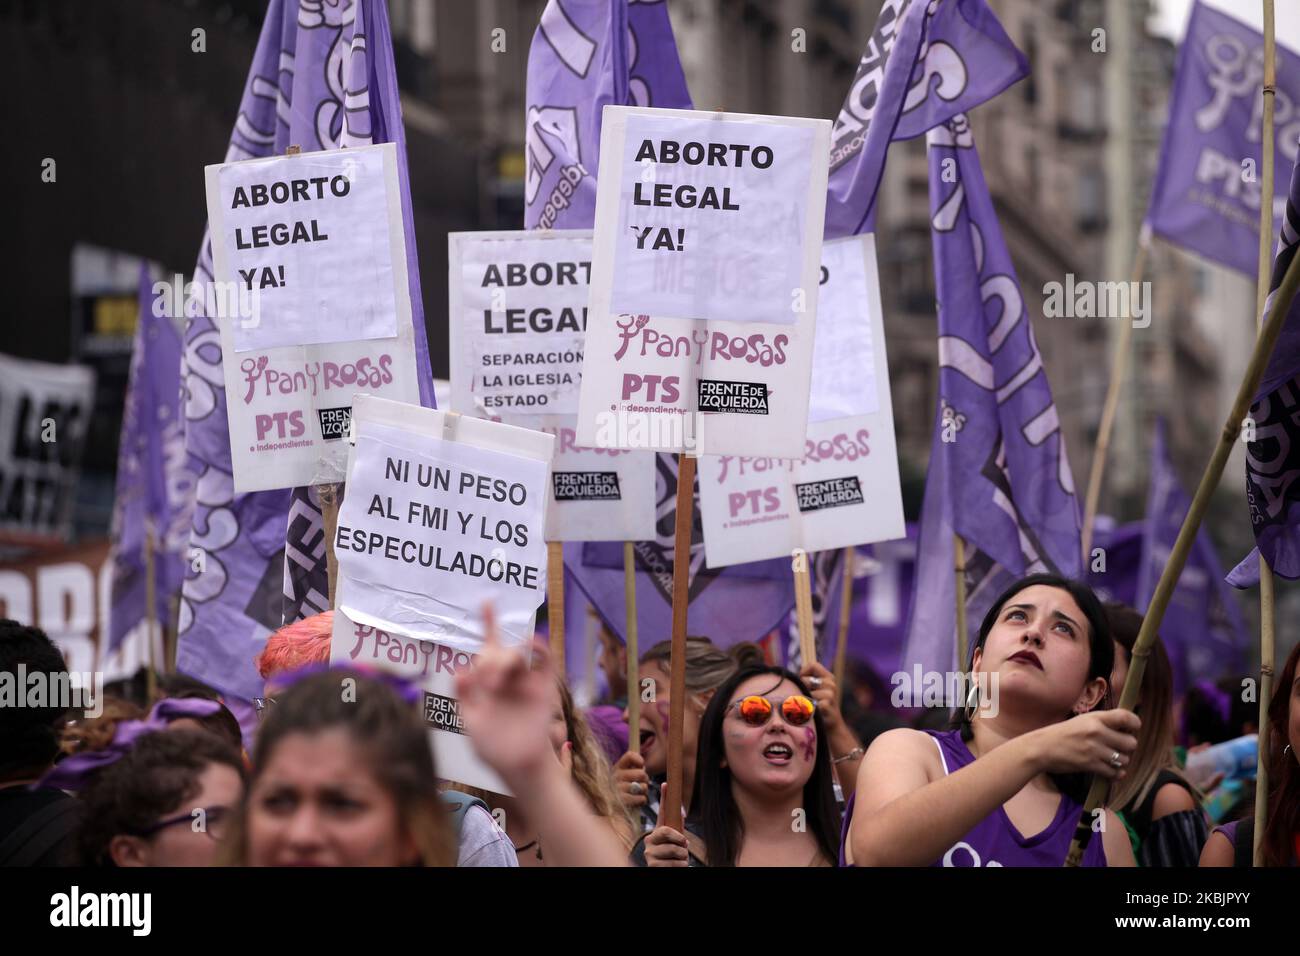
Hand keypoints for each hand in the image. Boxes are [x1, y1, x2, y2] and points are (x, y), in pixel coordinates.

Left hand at [457, 604, 559, 789]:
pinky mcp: (544, 687)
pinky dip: (539, 649)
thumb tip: (461, 669)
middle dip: (487, 661)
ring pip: (517, 653)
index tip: (487, 601)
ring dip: (504, 660)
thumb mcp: (471, 722)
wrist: (517, 766)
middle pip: (497, 651)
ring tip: (495, 685)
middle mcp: (507, 677)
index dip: (488, 624)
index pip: (487, 648)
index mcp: (487, 682)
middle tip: (485, 686)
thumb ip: (464, 696)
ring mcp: (526, 681)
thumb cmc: (493, 748)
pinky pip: (545, 661)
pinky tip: (530, 645)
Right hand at [613, 750, 650, 808]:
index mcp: (616, 768)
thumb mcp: (620, 776)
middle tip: (640, 784)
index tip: (640, 767)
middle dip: (645, 780)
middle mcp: (616, 776)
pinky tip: (635, 801)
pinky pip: (642, 798)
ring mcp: (619, 788)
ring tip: (637, 793)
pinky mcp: (623, 801)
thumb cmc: (617, 790)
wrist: (604, 808)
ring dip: (644, 791)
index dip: (639, 760)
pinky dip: (642, 801)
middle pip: (642, 773)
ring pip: (643, 787)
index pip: (630, 756)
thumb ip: (631, 769)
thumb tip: (643, 767)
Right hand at [643, 783, 688, 866]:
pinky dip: (681, 866)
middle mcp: (650, 840)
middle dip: (680, 839)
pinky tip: (676, 866)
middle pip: (667, 831)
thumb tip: (681, 811)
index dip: (664, 798)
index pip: (662, 813)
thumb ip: (677, 829)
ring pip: (674, 849)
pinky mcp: (652, 865)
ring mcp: (649, 852)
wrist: (665, 872)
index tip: (666, 784)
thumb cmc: (672, 857)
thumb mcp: (676, 842)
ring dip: (683, 856)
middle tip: (685, 845)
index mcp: (657, 832)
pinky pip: (674, 863)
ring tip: (680, 859)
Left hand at [800, 661, 843, 732]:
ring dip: (802, 701)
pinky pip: (806, 703)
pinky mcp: (826, 705)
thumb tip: (789, 676)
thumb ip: (808, 681)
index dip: (803, 672)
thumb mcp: (817, 691)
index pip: (813, 664)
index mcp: (829, 678)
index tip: (801, 682)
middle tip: (804, 700)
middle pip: (805, 679)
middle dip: (800, 689)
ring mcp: (830, 694)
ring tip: (808, 708)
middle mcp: (831, 684)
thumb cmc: (820, 708)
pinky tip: (811, 714)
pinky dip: (805, 709)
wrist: (833, 729)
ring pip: (804, 692)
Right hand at [1029, 709, 1140, 778]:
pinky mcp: (1090, 765)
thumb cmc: (1063, 734)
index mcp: (1096, 718)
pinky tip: (1110, 771)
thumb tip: (1127, 730)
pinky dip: (1114, 774)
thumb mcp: (1082, 721)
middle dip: (1127, 748)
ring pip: (1124, 759)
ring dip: (1120, 762)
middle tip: (1118, 748)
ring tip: (1111, 760)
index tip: (1134, 728)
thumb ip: (1102, 723)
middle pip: (1131, 743)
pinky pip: (1113, 772)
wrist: (1042, 748)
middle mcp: (1097, 732)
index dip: (1135, 723)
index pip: (1126, 717)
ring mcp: (1094, 749)